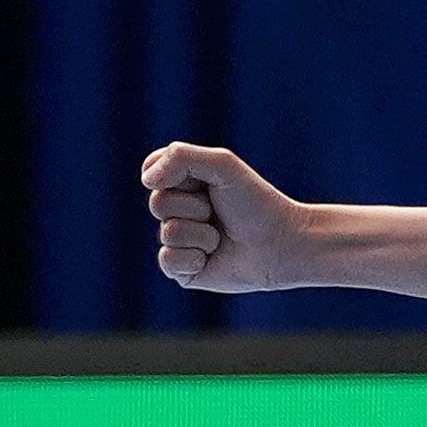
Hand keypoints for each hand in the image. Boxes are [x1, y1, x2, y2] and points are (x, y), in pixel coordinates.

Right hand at [141, 142, 308, 291]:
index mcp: (181, 183)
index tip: (207, 180)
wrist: (280, 244)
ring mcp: (177, 241)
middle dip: (193, 207)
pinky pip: (168, 260)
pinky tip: (211, 258)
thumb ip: (180, 157)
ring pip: (167, 232)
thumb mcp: (221, 165)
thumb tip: (146, 181)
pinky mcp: (181, 269)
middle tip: (218, 211)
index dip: (175, 175)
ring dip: (201, 234)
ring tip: (221, 236)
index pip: (151, 172)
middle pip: (157, 203)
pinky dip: (194, 258)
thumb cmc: (255, 203)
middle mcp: (175, 211)